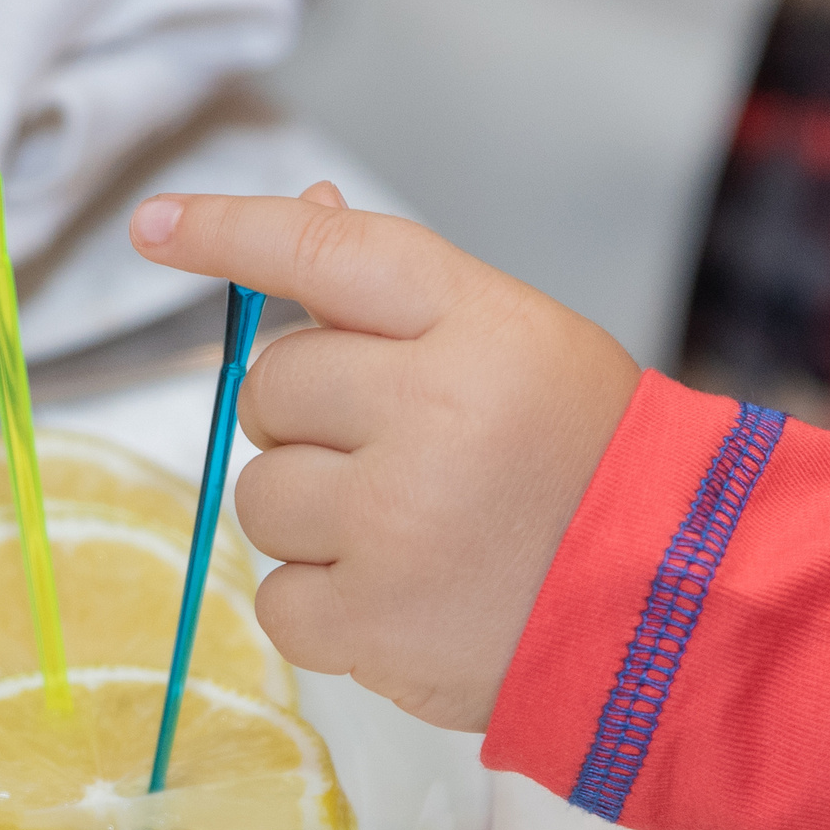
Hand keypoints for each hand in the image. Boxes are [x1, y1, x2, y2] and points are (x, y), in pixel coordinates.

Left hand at [126, 183, 638, 731]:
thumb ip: (400, 295)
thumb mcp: (518, 344)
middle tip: (394, 455)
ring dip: (311, 520)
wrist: (676, 603)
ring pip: (259, 497)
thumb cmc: (585, 463)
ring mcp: (395, 524)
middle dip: (307, 424)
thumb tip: (301, 206)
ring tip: (409, 535)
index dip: (229, 232)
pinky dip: (320, 608)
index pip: (324, 254)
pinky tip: (399, 598)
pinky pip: (275, 599)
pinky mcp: (373, 624)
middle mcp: (429, 414)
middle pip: (270, 390)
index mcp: (473, 326)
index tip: (154, 225)